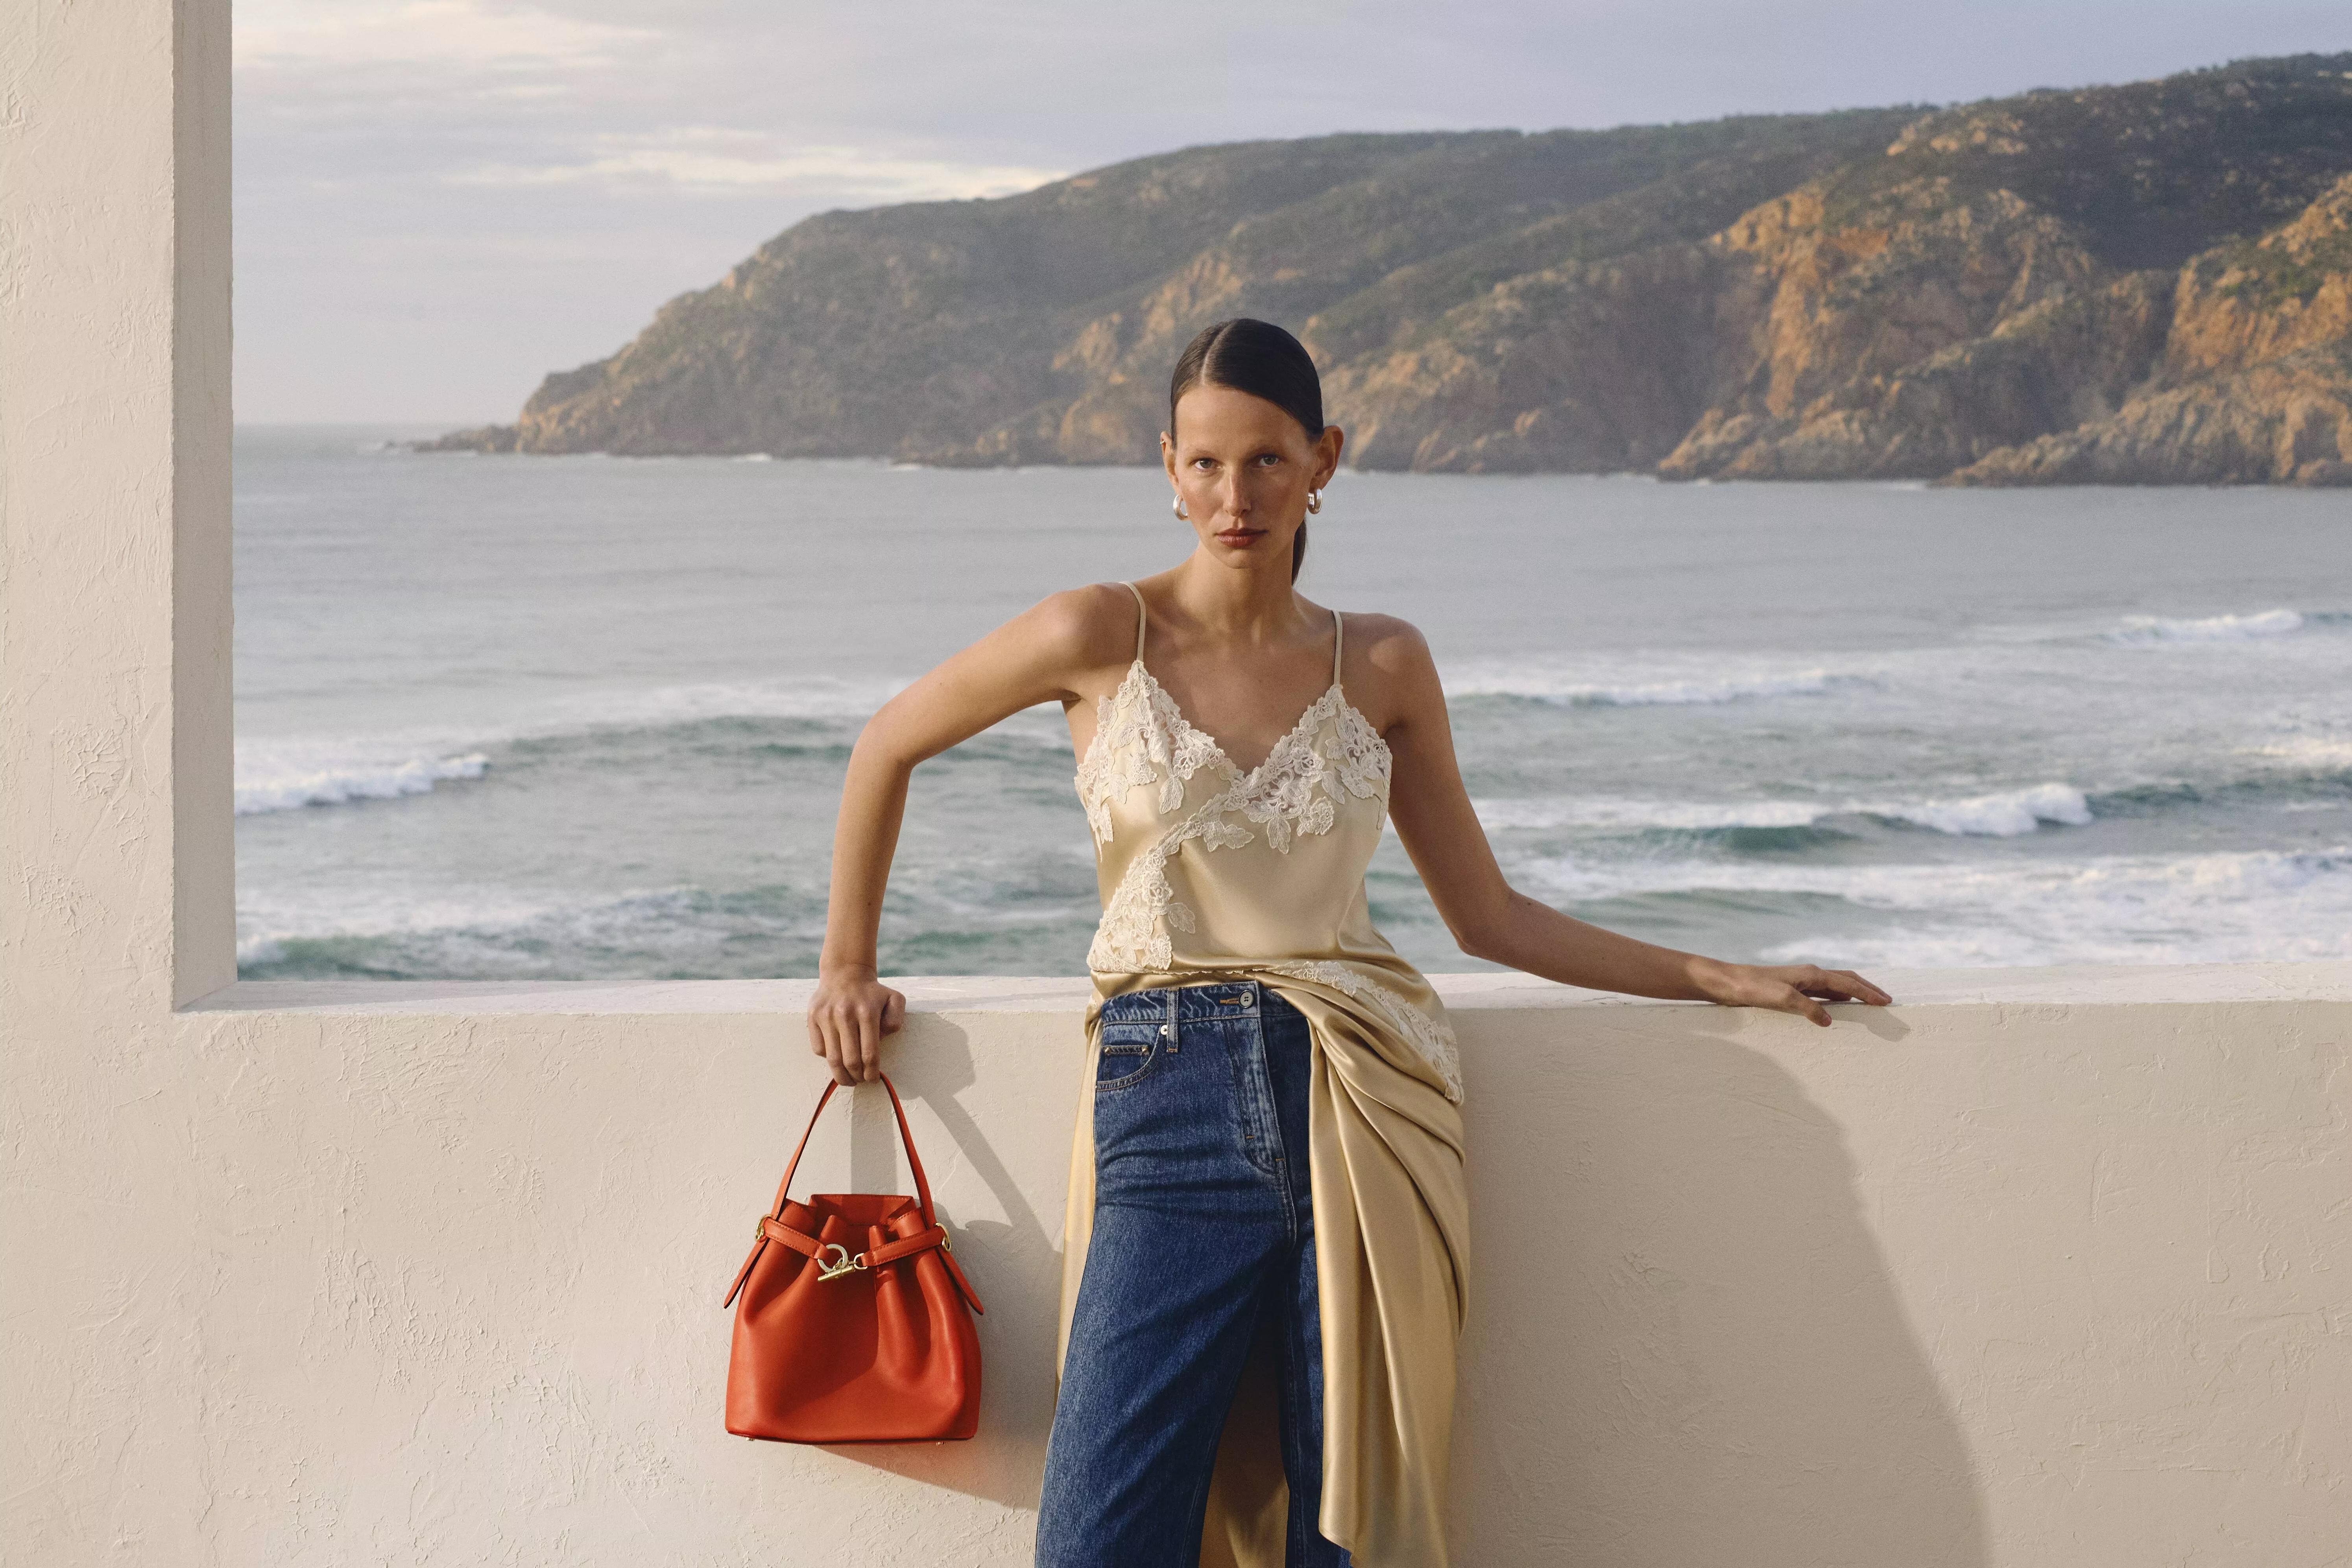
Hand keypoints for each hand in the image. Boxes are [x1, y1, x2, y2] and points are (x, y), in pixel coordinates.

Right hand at [806, 967, 906, 1083]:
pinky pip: (818, 1048)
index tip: (873, 1079)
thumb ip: (895, 1020)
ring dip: (841, 1075)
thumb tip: (881, 1040)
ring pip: (832, 1058)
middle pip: (850, 1060)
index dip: (871, 1072)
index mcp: (867, 1012)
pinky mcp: (813, 1017)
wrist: (845, 973)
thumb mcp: (895, 1000)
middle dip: (857, 1077)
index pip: (869, 1054)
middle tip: (861, 1081)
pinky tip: (837, 1057)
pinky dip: (828, 1058)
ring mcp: (826, 1016)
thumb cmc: (873, 993)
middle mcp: (845, 1014)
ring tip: (848, 1079)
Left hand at [1692, 960, 1891, 1026]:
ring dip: (1853, 992)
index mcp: (1812, 974)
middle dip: (1867, 989)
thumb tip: (1829, 1020)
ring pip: (1835, 985)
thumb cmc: (1754, 988)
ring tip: (1868, 1002)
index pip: (1847, 983)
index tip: (1886, 1001)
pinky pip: (1822, 993)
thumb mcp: (1782, 999)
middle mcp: (1809, 974)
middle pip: (1846, 979)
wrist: (1729, 982)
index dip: (1868, 993)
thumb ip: (1807, 1008)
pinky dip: (1836, 998)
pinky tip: (1837, 1006)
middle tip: (1885, 1000)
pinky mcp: (1792, 990)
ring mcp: (1801, 981)